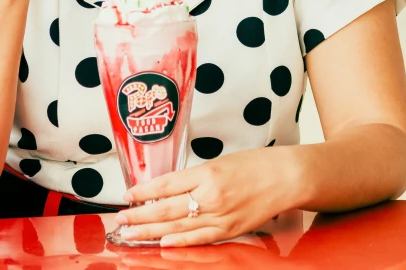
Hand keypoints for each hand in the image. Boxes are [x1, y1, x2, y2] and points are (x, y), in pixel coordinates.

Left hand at [113, 147, 301, 246]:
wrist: (285, 177)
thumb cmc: (254, 164)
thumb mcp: (219, 161)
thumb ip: (195, 176)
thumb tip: (169, 188)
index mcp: (207, 173)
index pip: (166, 184)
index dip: (144, 192)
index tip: (127, 194)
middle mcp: (211, 196)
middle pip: (167, 209)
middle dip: (140, 215)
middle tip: (121, 219)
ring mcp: (220, 217)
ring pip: (178, 227)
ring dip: (152, 232)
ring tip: (132, 234)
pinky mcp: (230, 231)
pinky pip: (199, 240)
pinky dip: (179, 243)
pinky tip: (162, 244)